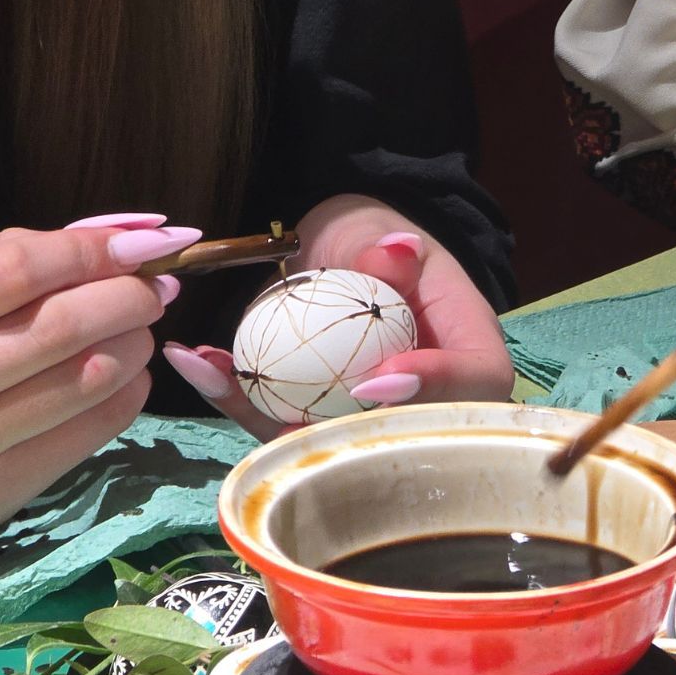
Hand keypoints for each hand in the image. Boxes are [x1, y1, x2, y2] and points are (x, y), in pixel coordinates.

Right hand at [0, 213, 193, 650]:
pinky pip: (88, 434)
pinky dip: (125, 395)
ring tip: (142, 326)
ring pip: (86, 379)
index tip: (139, 239)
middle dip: (128, 294)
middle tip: (156, 282)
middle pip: (59, 324)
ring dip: (135, 343)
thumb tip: (98, 241)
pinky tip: (127, 377)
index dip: (89, 248)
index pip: (9, 269)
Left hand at [165, 195, 513, 440]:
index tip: (375, 380)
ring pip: (332, 443)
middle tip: (285, 414)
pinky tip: (200, 363)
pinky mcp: (318, 419)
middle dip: (340, 435)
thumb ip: (385, 247)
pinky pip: (284, 426)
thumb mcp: (379, 231)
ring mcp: (370, 416)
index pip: (475, 381)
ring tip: (216, 371)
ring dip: (267, 418)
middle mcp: (429, 396)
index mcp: (466, 347)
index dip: (433, 390)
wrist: (336, 252)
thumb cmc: (373, 239)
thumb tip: (397, 251)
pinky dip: (239, 399)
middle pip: (406, 435)